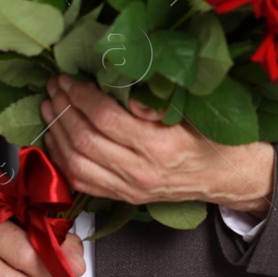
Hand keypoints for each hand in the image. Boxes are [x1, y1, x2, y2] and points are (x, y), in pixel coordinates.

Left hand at [41, 74, 274, 215]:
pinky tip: (56, 140)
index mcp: (160, 146)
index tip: (68, 78)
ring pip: (76, 164)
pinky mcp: (125, 198)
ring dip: (57, 134)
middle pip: (85, 140)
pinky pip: (82, 182)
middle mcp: (141, 172)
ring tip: (49, 108)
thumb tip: (123, 88)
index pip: (106, 119)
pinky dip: (62, 160)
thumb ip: (158, 101)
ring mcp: (130, 189)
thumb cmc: (215, 139)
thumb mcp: (194, 112)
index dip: (80, 96)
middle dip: (63, 110)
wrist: (228, 177)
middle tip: (53, 87)